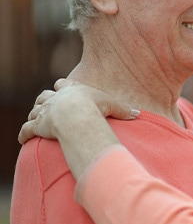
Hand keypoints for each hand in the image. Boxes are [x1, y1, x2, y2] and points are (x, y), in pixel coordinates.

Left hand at [20, 79, 138, 143]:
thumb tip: (138, 114)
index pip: (63, 85)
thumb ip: (123, 110)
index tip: (62, 87)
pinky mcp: (37, 126)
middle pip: (45, 96)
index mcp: (71, 90)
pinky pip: (26, 130)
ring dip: (35, 115)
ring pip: (34, 111)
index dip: (62, 87)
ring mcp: (44, 112)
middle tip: (47, 105)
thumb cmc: (94, 109)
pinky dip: (23, 134)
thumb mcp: (113, 106)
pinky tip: (22, 138)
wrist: (75, 117)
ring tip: (37, 120)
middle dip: (45, 100)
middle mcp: (55, 99)